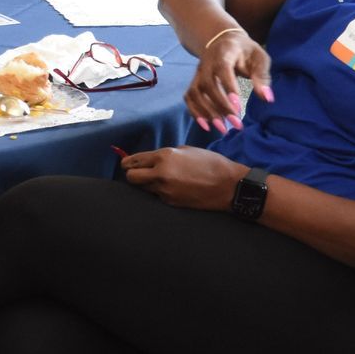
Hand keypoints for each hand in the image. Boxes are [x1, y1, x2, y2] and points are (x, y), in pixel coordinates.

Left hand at [120, 147, 246, 210]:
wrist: (228, 185)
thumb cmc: (211, 163)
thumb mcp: (187, 150)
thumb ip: (167, 155)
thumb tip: (152, 160)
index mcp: (164, 157)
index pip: (134, 161)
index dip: (128, 162)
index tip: (126, 164)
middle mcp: (161, 174)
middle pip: (131, 177)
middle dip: (132, 174)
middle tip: (138, 173)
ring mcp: (165, 191)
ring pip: (144, 188)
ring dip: (147, 184)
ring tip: (160, 180)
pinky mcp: (171, 202)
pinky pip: (158, 196)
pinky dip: (161, 192)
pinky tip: (174, 188)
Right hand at [186, 28, 272, 134]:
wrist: (225, 41)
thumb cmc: (246, 51)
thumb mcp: (259, 58)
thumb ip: (262, 76)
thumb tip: (267, 98)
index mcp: (224, 53)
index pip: (222, 69)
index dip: (228, 88)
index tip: (238, 107)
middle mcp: (207, 62)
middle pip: (207, 85)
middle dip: (221, 106)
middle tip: (236, 124)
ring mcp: (198, 73)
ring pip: (195, 93)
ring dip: (207, 113)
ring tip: (223, 129)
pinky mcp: (195, 82)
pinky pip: (189, 98)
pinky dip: (195, 113)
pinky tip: (208, 126)